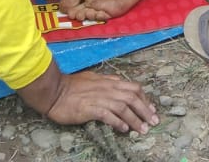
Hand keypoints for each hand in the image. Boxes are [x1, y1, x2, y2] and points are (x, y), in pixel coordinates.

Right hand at [23, 68, 158, 133]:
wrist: (54, 91)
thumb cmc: (72, 86)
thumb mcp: (93, 79)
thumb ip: (107, 82)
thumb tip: (120, 86)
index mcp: (109, 81)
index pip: (133, 88)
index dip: (145, 99)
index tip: (151, 109)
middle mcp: (107, 88)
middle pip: (132, 98)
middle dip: (145, 110)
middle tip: (153, 122)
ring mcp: (99, 98)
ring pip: (123, 107)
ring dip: (135, 119)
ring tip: (142, 130)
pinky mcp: (90, 109)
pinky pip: (108, 115)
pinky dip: (118, 122)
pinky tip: (124, 129)